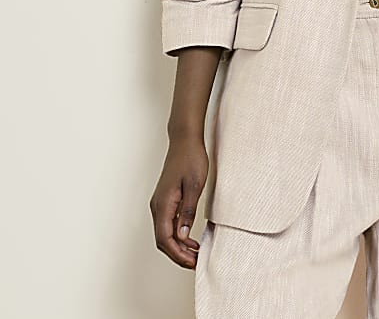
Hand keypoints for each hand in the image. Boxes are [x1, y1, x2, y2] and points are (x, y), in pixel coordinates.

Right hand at [149, 133, 208, 268]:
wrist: (185, 140)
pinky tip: (190, 238)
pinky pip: (168, 223)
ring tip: (196, 253)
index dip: (178, 254)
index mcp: (163, 204)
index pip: (165, 239)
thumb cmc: (191, 158)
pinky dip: (178, 235)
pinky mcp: (165, 199)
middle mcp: (157, 206)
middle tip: (196, 262)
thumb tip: (183, 236)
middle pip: (163, 240)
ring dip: (178, 246)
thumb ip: (188, 212)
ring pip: (164, 233)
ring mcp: (160, 203)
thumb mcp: (195, 186)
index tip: (192, 263)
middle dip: (178, 254)